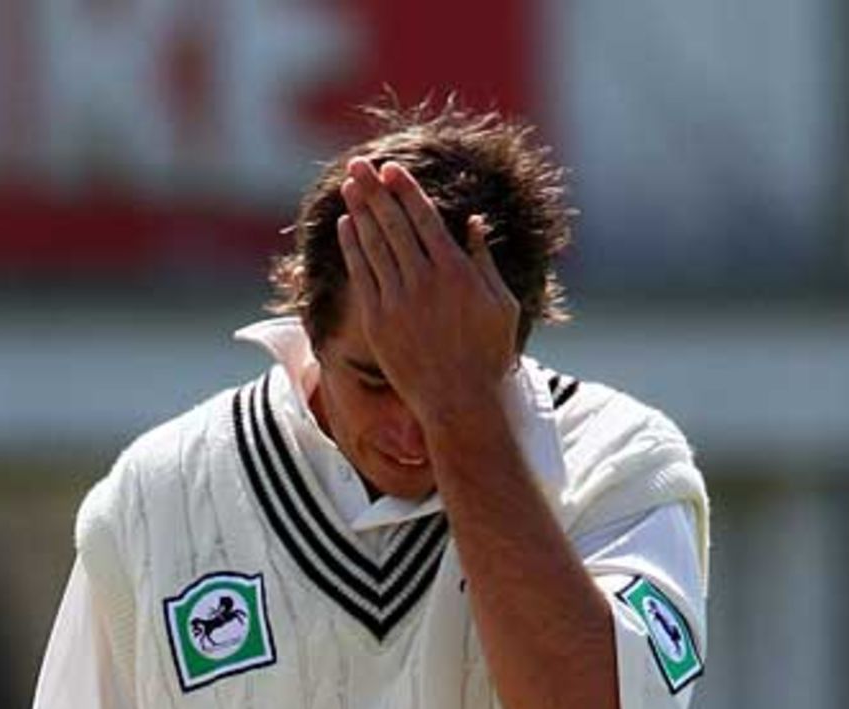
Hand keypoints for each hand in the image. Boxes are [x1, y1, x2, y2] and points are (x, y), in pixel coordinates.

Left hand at [337, 158, 518, 426]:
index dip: (404, 189)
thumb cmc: (488, 355)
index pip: (423, 217)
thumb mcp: (501, 304)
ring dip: (360, 211)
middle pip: (393, 223)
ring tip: (350, 187)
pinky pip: (361, 275)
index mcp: (456, 271)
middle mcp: (424, 281)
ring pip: (373, 245)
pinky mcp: (378, 323)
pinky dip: (352, 247)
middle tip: (359, 164)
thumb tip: (473, 222)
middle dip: (374, 190)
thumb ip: (484, 261)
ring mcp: (398, 302)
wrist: (460, 404)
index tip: (390, 169)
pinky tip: (347, 226)